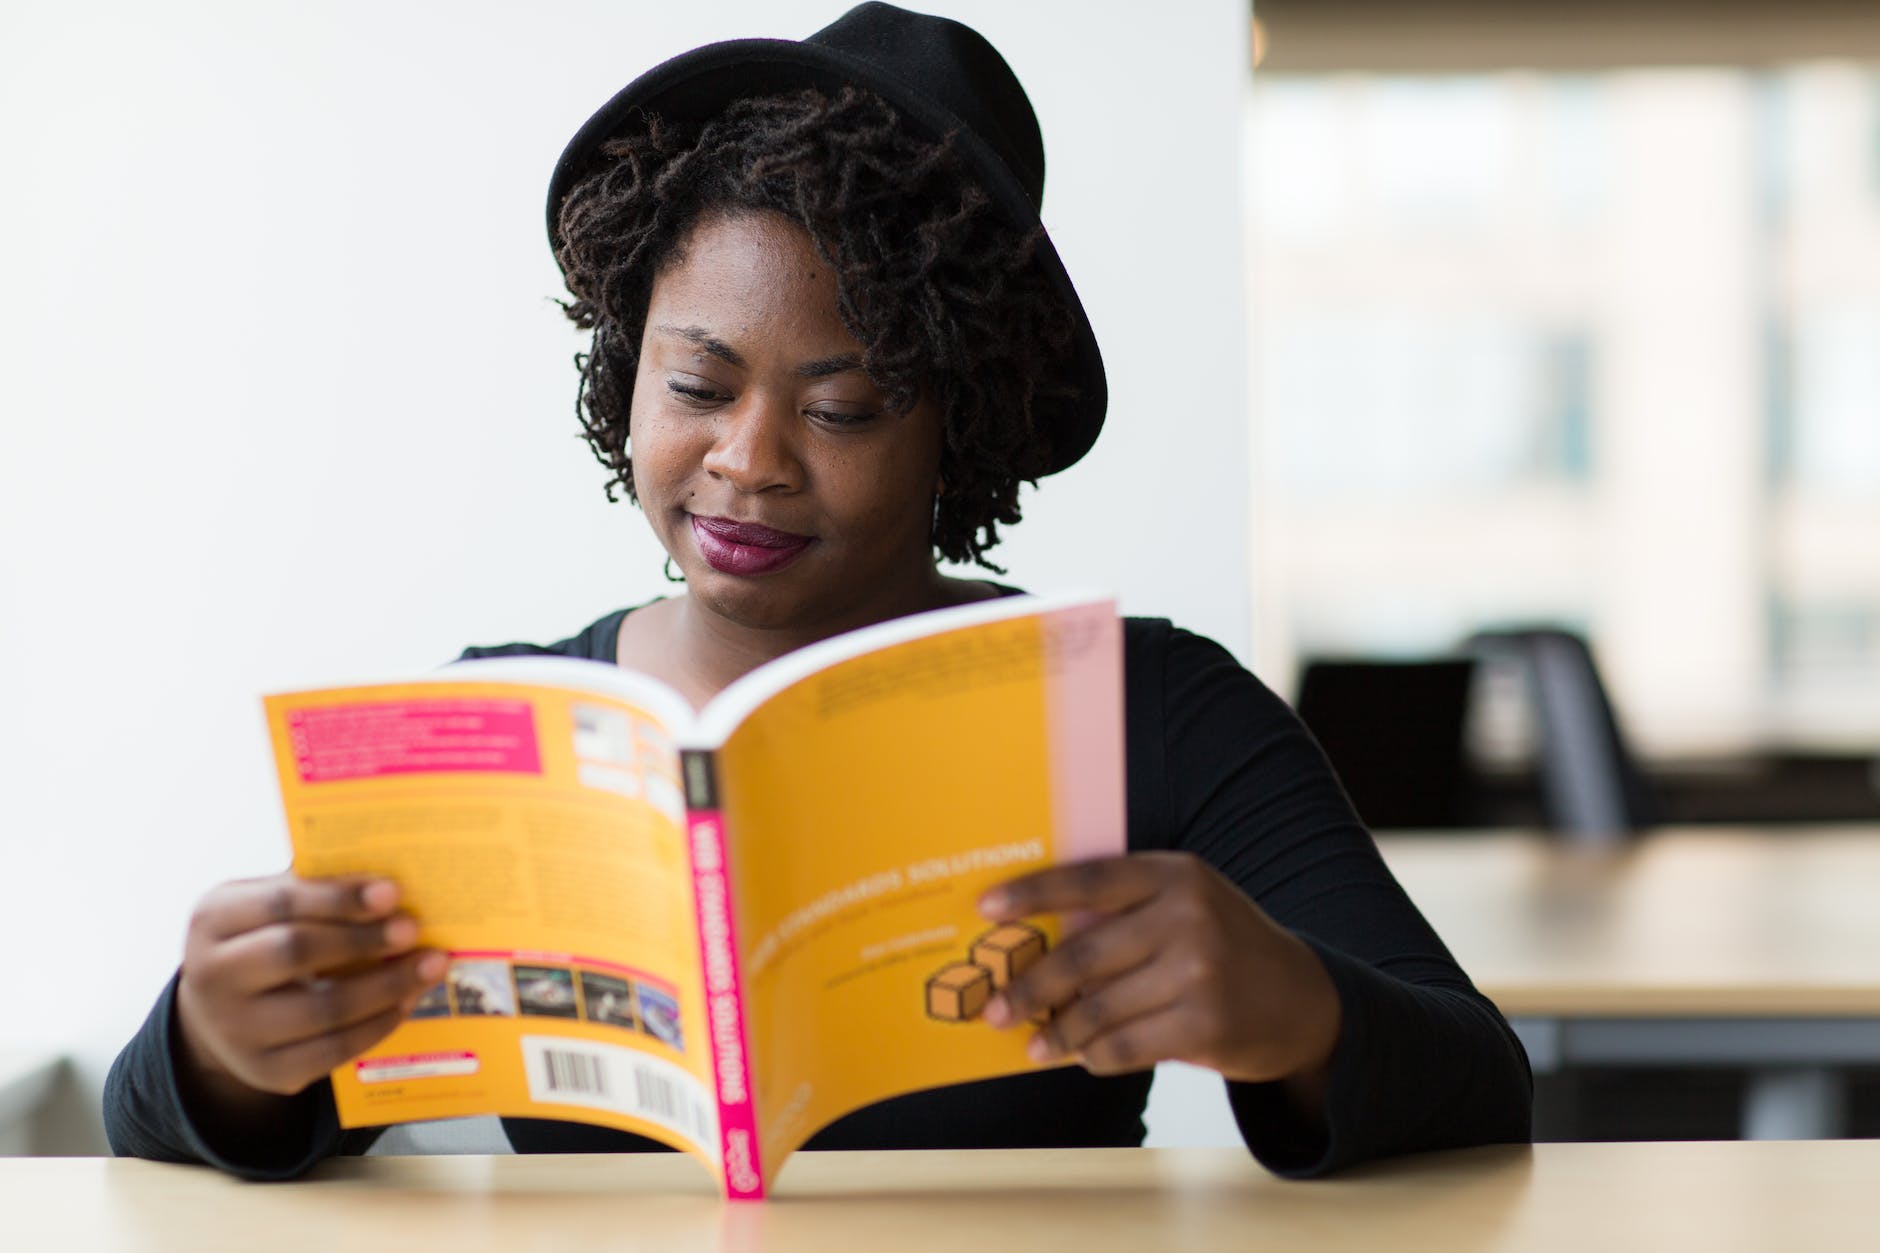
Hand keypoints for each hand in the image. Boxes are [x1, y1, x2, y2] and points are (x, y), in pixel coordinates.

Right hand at [174, 873, 445, 1113]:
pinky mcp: (266, 1071)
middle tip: (413, 928)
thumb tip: (389, 885)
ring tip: (430, 965)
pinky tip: (407, 1001)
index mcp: (215, 919)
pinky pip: (334, 1050)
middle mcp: (213, 976)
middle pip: (296, 953)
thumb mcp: (266, 905)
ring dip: (387, 986)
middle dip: (363, 940)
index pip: (280, 903)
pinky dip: (378, 1024)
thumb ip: (314, 889)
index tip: (392, 892)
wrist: (218, 1012)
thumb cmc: (261, 940)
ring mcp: (235, 1030)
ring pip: (323, 1009)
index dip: (338, 898)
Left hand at [977, 852, 1340, 1089]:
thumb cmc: (1224, 949)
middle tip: (994, 1008)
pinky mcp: (1206, 1024)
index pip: (1088, 879)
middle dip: (1030, 986)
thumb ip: (1124, 914)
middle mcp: (1187, 916)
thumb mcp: (1186, 906)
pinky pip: (1124, 1045)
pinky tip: (1083, 1057)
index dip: (1031, 893)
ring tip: (1034, 1044)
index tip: (986, 910)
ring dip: (1058, 1032)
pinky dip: (1095, 1055)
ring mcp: (1199, 971)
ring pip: (1099, 1007)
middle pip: (1082, 953)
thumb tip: (1034, 945)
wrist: (1305, 1001)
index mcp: (1174, 875)